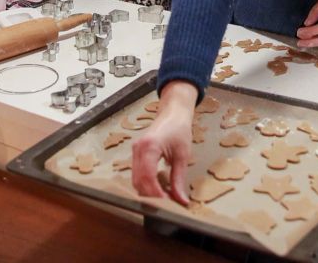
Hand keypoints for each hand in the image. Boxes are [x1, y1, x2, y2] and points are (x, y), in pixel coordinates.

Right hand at [131, 80, 197, 203]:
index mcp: (149, 147)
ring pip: (135, 179)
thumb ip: (179, 179)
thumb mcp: (182, 155)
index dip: (155, 194)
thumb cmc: (179, 128)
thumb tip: (180, 199)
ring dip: (147, 191)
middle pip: (138, 181)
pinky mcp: (136, 153)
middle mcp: (138, 149)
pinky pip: (137, 173)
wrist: (173, 112)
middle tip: (166, 205)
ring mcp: (135, 151)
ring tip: (164, 198)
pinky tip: (158, 188)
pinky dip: (145, 184)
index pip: (147, 177)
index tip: (166, 204)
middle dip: (150, 196)